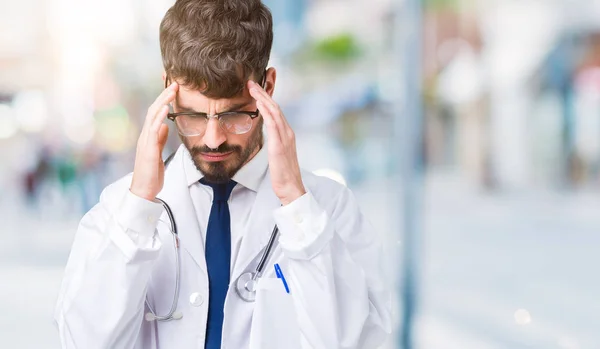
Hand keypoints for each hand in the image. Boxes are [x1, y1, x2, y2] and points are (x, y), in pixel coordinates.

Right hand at [130, 82, 178, 200]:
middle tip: (175, 83)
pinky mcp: (148, 148)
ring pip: (153, 115)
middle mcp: (145, 135)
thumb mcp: (158, 152)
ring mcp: (145, 141)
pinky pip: (153, 129)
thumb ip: (159, 138)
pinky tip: (166, 108)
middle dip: (164, 95)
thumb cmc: (151, 173)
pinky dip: (159, 117)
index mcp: (149, 136)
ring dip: (163, 101)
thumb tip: (164, 125)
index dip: (164, 100)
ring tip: (172, 89)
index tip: (174, 89)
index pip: (156, 113)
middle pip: (154, 109)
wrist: (144, 190)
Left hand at [248, 80, 305, 204]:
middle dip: (264, 93)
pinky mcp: (279, 145)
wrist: (291, 188)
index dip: (266, 99)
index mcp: (287, 134)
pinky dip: (266, 111)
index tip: (256, 89)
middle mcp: (288, 132)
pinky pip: (273, 124)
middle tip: (251, 82)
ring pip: (274, 111)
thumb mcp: (277, 154)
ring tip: (252, 87)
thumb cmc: (283, 174)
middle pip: (275, 107)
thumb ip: (274, 142)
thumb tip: (266, 136)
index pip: (276, 112)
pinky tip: (258, 103)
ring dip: (263, 98)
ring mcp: (285, 138)